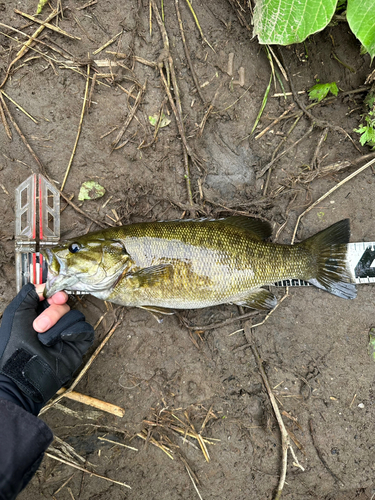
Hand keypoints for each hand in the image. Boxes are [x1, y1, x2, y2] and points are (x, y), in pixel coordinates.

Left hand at [0, 284, 93, 411]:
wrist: (20, 375)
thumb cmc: (13, 347)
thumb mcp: (15, 314)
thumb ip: (29, 295)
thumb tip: (44, 286)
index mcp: (38, 314)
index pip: (55, 297)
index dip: (56, 294)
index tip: (54, 297)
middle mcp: (54, 323)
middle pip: (65, 305)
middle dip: (53, 313)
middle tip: (38, 326)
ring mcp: (65, 335)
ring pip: (75, 316)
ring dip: (59, 326)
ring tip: (45, 340)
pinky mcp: (76, 346)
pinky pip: (85, 330)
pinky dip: (75, 331)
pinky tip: (63, 339)